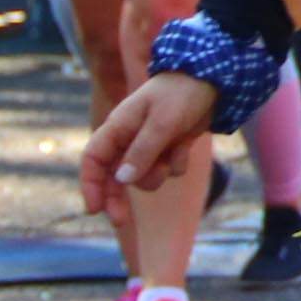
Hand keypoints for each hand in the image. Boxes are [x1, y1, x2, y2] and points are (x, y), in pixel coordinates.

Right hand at [82, 73, 220, 215]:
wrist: (211, 80)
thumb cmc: (180, 94)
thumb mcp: (161, 122)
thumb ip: (142, 151)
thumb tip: (122, 180)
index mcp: (118, 127)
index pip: (93, 159)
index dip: (90, 184)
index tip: (93, 209)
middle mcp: (129, 138)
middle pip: (114, 177)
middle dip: (117, 198)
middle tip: (120, 221)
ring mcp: (150, 145)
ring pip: (144, 177)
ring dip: (157, 174)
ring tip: (172, 154)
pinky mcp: (170, 148)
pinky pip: (169, 169)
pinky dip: (177, 163)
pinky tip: (186, 144)